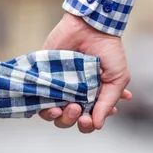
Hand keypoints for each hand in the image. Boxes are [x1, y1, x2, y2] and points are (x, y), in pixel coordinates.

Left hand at [39, 13, 131, 132]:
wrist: (93, 26)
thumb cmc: (109, 51)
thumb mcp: (117, 78)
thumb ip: (108, 102)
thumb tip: (98, 125)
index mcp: (91, 98)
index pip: (85, 120)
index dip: (87, 125)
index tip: (88, 119)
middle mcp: (73, 94)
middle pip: (66, 120)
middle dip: (71, 120)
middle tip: (76, 108)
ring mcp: (57, 85)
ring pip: (50, 112)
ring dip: (56, 116)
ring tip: (64, 107)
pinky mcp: (43, 74)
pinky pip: (35, 94)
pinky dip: (37, 105)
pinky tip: (46, 106)